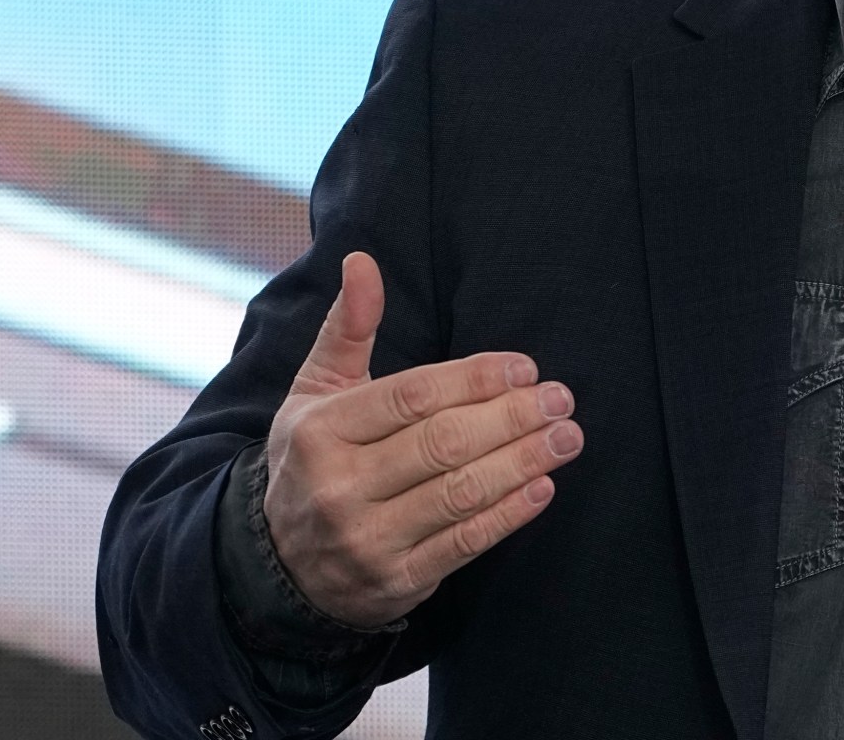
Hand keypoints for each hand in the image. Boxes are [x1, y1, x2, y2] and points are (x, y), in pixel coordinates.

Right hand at [260, 251, 582, 628]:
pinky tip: (542, 488)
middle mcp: (338, 486)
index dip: (474, 380)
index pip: (412, 397)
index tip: (525, 368)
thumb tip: (362, 261)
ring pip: (459, 495)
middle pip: (442, 444)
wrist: (276, 564)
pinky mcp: (394, 581)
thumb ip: (348, 328)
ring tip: (567, 438)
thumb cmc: (312, 459)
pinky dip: (508, 515)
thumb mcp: (316, 391)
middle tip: (560, 400)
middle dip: (511, 418)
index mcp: (321, 430)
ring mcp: (366, 539)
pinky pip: (463, 545)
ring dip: (523, 463)